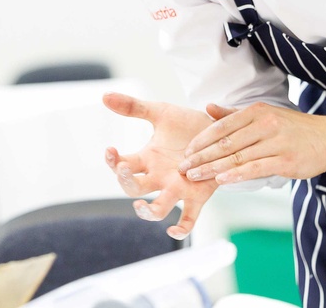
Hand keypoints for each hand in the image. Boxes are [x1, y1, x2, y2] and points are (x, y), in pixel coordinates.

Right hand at [102, 92, 217, 239]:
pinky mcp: (198, 196)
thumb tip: (105, 95)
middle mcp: (159, 178)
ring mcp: (177, 189)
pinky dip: (181, 229)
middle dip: (126, 182)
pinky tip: (174, 230)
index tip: (110, 150)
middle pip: (135, 189)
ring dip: (147, 212)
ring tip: (141, 207)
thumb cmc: (187, 125)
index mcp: (148, 159)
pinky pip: (189, 219)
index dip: (113, 161)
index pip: (122, 165)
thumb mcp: (161, 112)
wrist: (220, 131)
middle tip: (124, 168)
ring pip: (158, 209)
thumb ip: (134, 107)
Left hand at [178, 102, 325, 184]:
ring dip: (213, 168)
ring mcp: (276, 143)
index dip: (202, 140)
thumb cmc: (295, 128)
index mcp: (258, 111)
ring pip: (238, 156)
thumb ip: (235, 115)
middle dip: (202, 156)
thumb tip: (208, 108)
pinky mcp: (285, 161)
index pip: (222, 126)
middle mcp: (266, 124)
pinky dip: (236, 175)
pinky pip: (256, 168)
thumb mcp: (266, 114)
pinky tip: (222, 180)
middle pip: (226, 142)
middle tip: (184, 167)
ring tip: (196, 176)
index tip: (187, 151)